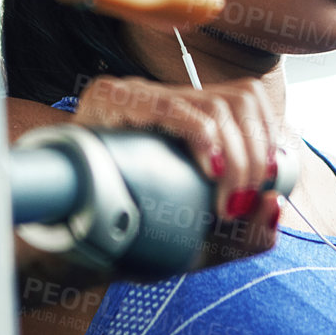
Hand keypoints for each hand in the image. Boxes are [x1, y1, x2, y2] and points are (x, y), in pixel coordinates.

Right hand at [70, 75, 285, 266]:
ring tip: (226, 201)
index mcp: (186, 115)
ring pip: (215, 105)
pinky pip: (169, 107)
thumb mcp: (193, 240)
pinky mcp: (110, 101)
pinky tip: (211, 168)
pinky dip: (202, 137)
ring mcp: (137, 94)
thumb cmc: (127, 234)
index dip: (266, 140)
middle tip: (242, 205)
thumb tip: (275, 211)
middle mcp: (165, 97)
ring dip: (237, 158)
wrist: (60, 238)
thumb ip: (239, 235)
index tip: (260, 188)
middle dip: (256, 156)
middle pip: (241, 101)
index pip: (248, 100)